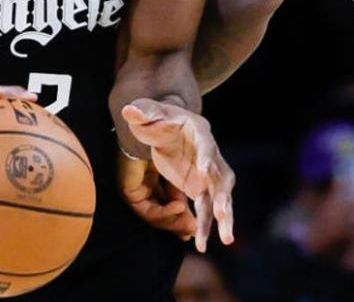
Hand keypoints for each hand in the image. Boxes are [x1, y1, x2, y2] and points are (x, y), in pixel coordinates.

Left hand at [121, 99, 234, 252]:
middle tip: (221, 213)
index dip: (207, 157)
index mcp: (199, 131)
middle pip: (221, 177)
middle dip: (222, 196)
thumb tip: (129, 110)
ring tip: (224, 240)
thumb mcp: (147, 111)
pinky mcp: (200, 188)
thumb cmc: (156, 117)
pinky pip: (205, 209)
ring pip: (218, 198)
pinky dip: (205, 225)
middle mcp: (210, 154)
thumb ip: (142, 110)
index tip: (204, 171)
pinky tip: (201, 244)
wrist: (165, 128)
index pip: (206, 144)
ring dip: (221, 219)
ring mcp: (207, 174)